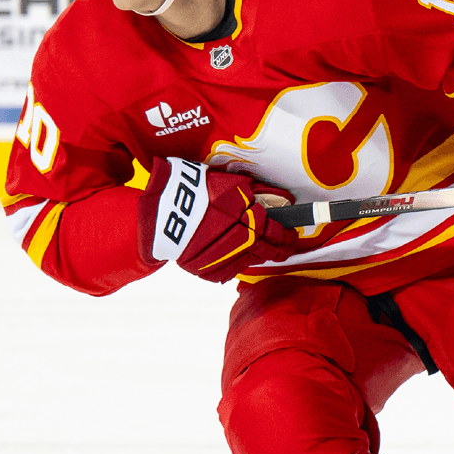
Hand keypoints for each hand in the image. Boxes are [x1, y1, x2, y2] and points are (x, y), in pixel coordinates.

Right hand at [137, 157, 301, 282]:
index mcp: (247, 216)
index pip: (276, 230)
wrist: (161, 212)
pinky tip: (238, 253)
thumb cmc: (196, 191)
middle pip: (270, 249)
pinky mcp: (211, 271)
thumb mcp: (230, 182)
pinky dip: (238, 261)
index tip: (292, 233)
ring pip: (253, 261)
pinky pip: (233, 269)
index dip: (287, 233)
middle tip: (287, 245)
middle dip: (282, 248)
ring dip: (261, 255)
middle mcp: (240, 239)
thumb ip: (259, 191)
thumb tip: (284, 199)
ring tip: (265, 249)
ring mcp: (226, 257)